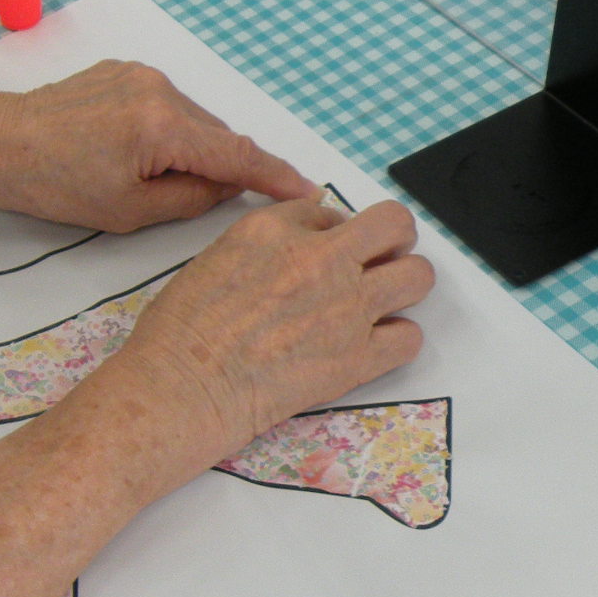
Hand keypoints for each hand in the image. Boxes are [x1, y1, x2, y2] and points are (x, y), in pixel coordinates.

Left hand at [0, 61, 318, 231]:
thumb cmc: (53, 183)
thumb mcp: (128, 211)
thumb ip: (190, 198)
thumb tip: (227, 186)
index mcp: (162, 126)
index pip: (237, 155)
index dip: (275, 176)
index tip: (307, 188)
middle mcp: (159, 89)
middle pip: (217, 135)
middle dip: (220, 167)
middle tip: (198, 201)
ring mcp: (140, 74)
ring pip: (192, 119)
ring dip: (190, 147)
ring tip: (150, 178)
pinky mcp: (123, 70)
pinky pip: (165, 104)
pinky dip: (166, 129)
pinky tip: (132, 152)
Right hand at [90, 199, 434, 479]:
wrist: (181, 386)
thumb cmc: (179, 332)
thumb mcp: (211, 260)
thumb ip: (261, 246)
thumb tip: (292, 249)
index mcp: (274, 229)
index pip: (329, 210)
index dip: (329, 231)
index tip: (321, 250)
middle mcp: (319, 258)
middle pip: (395, 225)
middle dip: (392, 240)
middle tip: (377, 260)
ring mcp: (346, 307)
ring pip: (418, 276)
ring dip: (402, 286)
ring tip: (379, 304)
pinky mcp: (358, 357)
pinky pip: (410, 338)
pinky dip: (395, 341)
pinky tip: (370, 346)